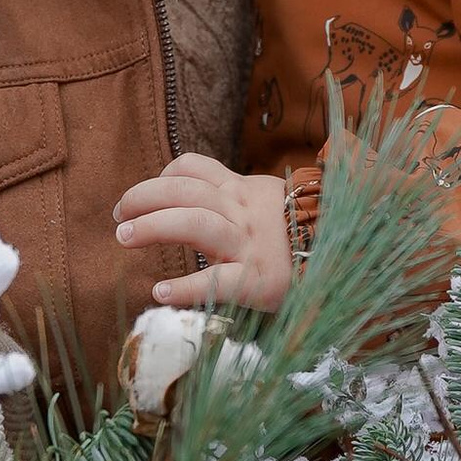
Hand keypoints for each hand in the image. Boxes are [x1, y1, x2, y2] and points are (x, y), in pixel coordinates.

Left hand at [114, 155, 293, 310]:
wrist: (342, 261)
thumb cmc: (295, 238)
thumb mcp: (266, 204)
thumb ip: (231, 199)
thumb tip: (182, 202)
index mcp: (243, 191)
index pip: (194, 167)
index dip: (159, 178)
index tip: (137, 200)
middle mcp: (244, 212)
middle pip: (185, 192)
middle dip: (144, 198)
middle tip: (119, 219)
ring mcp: (250, 245)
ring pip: (197, 224)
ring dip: (154, 227)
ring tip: (124, 239)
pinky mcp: (259, 281)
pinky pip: (218, 280)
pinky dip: (186, 287)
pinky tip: (160, 292)